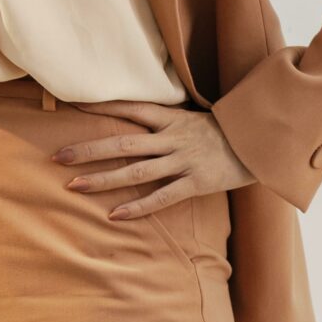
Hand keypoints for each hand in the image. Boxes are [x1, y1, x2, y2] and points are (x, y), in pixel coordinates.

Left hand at [58, 101, 255, 218]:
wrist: (263, 143)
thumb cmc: (224, 131)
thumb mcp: (192, 118)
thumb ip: (165, 121)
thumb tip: (134, 121)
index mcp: (172, 118)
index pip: (129, 108)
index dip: (100, 106)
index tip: (71, 105)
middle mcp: (173, 138)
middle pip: (123, 143)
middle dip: (89, 150)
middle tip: (58, 156)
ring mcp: (184, 161)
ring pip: (136, 171)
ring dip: (103, 179)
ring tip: (74, 186)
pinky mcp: (197, 182)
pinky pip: (162, 197)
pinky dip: (137, 207)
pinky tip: (114, 215)